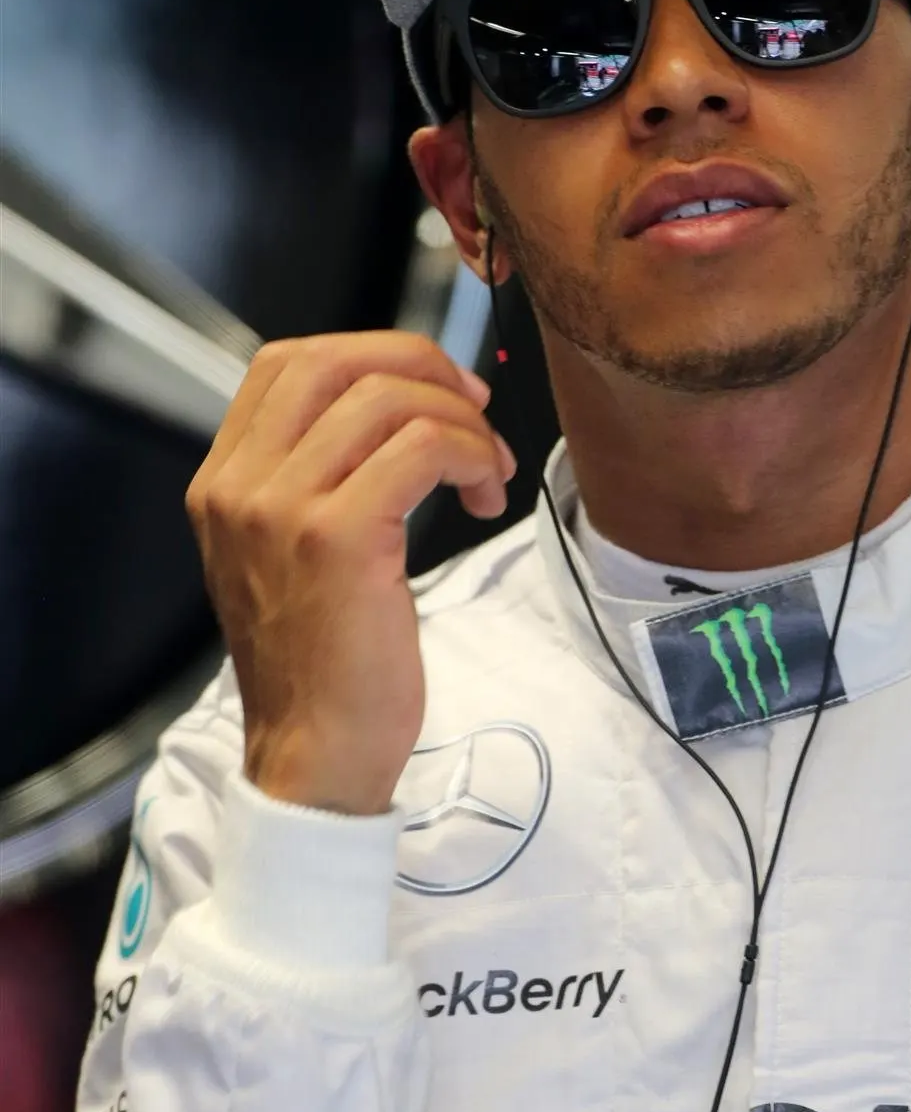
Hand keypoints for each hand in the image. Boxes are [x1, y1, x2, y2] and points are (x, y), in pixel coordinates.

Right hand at [186, 331, 515, 814]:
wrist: (313, 757)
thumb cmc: (321, 667)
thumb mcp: (287, 559)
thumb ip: (311, 482)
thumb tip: (396, 411)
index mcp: (222, 484)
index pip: (285, 364)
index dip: (370, 354)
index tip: (431, 390)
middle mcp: (240, 487)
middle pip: (334, 360)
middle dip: (421, 364)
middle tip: (474, 409)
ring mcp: (282, 509)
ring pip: (388, 400)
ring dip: (462, 423)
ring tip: (488, 472)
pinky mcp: (337, 538)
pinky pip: (422, 448)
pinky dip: (470, 455)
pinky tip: (484, 495)